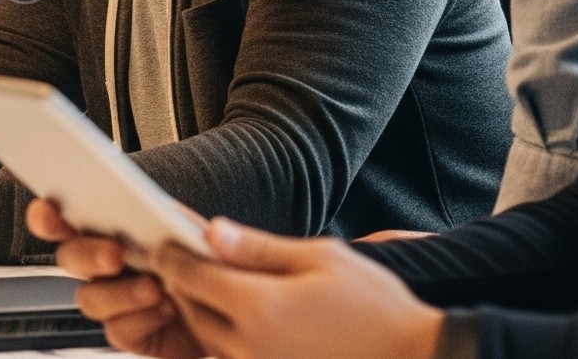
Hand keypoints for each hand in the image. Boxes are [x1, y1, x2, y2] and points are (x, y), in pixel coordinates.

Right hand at [27, 198, 199, 358]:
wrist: (230, 314)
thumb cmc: (209, 268)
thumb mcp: (194, 233)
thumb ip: (173, 218)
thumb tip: (160, 208)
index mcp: (111, 227)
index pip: (65, 217)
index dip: (47, 214)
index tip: (51, 210)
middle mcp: (104, 263)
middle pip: (68, 257)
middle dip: (88, 254)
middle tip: (116, 253)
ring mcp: (114, 299)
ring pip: (89, 297)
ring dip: (120, 292)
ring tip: (155, 287)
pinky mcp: (129, 332)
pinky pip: (117, 329)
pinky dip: (141, 319)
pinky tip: (165, 308)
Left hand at [147, 218, 443, 358]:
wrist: (413, 357)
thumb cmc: (374, 305)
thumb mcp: (319, 257)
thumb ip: (258, 247)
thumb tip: (211, 231)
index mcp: (258, 307)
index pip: (189, 275)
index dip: (170, 253)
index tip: (164, 238)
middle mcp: (249, 347)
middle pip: (190, 308)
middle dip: (180, 280)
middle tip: (180, 255)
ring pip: (206, 338)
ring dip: (200, 311)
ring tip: (208, 284)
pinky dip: (225, 339)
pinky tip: (241, 319)